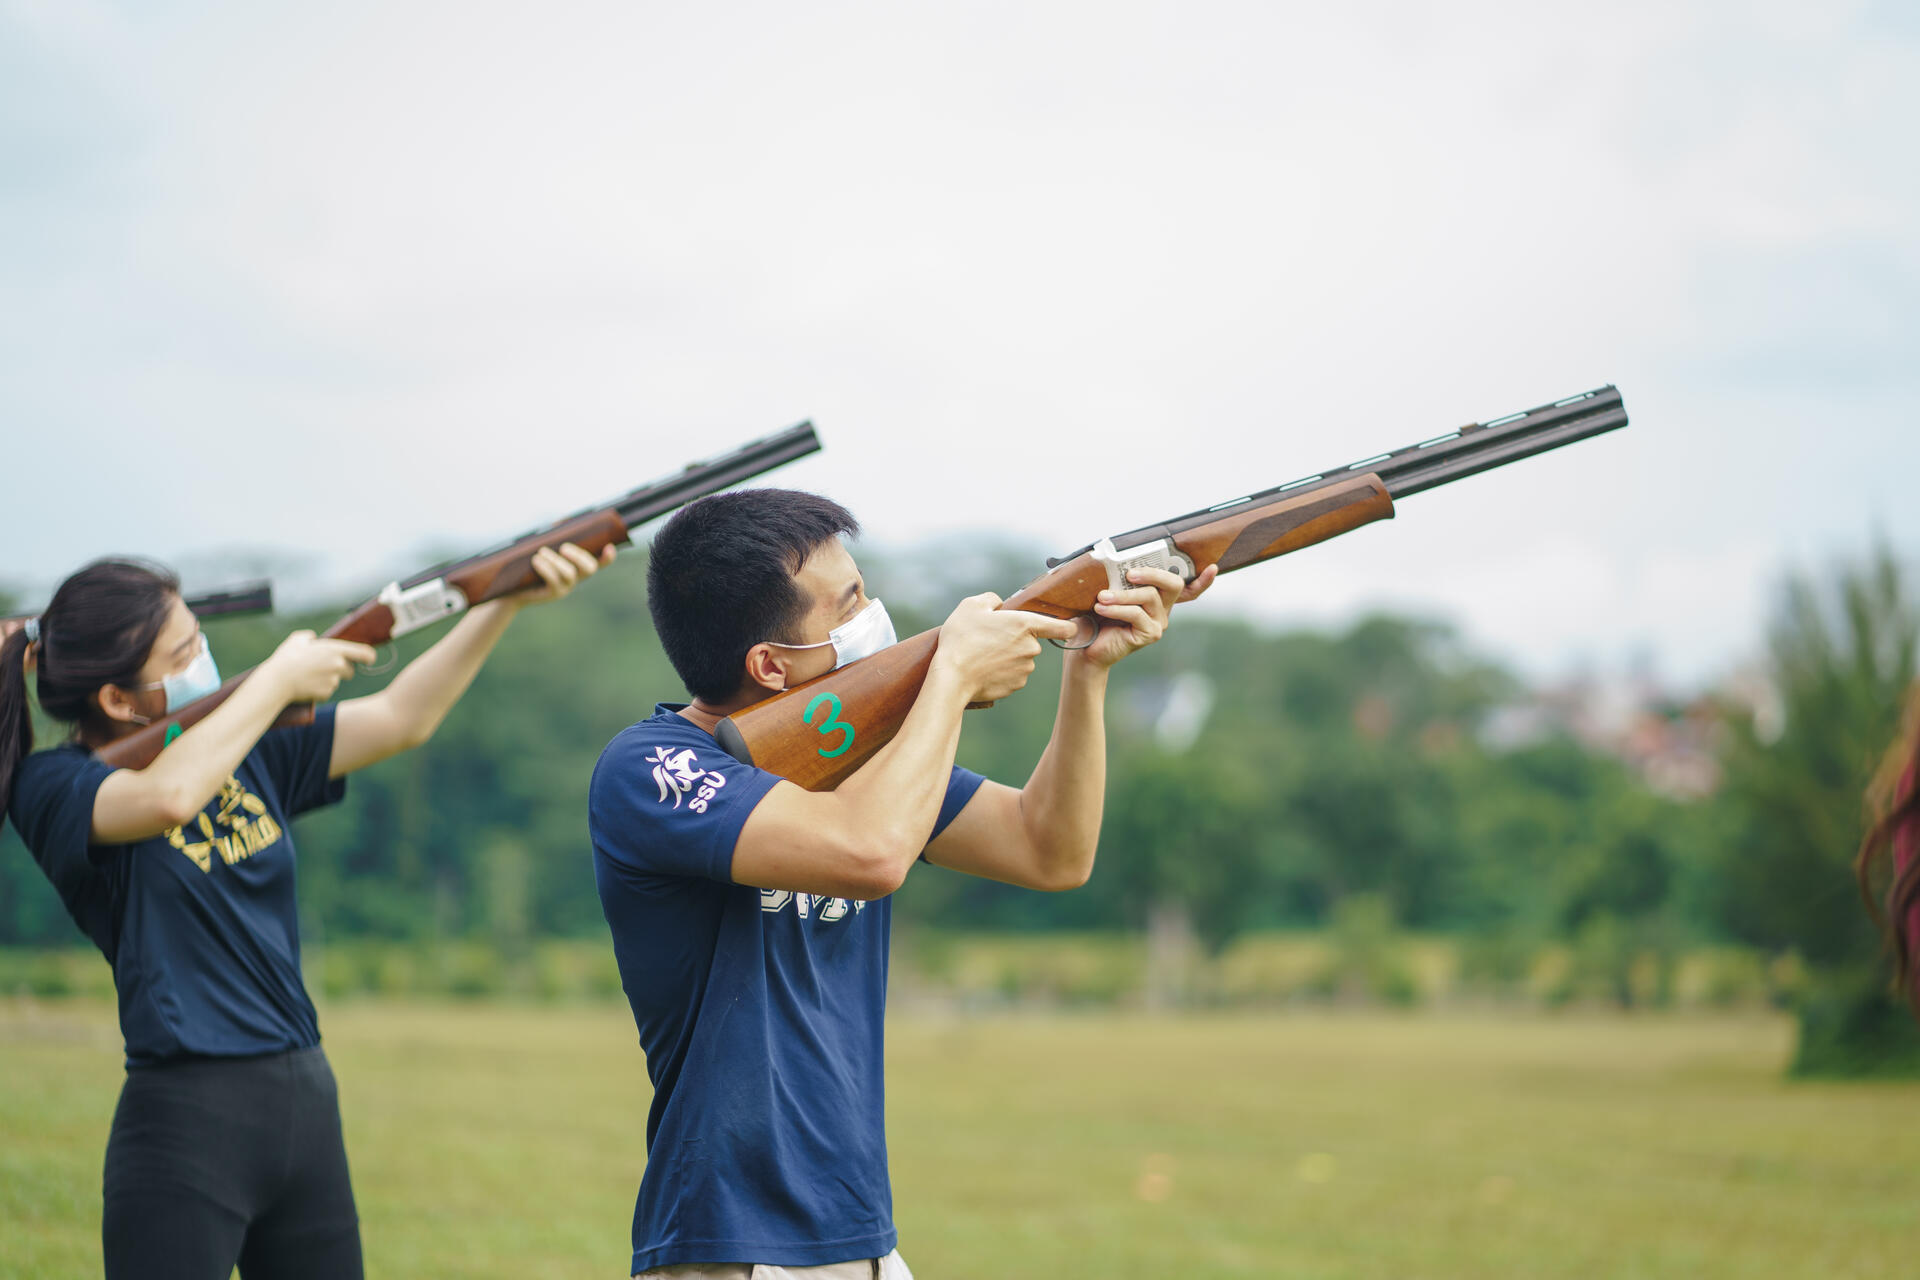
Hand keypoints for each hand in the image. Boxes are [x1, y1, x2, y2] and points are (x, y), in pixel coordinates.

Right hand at [263, 631, 379, 703]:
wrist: (277, 681)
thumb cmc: (286, 659)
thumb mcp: (296, 640)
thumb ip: (308, 636)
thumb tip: (313, 638)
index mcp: (335, 649)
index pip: (364, 653)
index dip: (369, 657)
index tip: (370, 660)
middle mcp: (338, 664)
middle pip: (350, 670)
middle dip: (341, 670)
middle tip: (323, 668)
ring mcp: (334, 680)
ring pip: (337, 681)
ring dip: (328, 680)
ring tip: (309, 676)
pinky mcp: (327, 693)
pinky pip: (328, 691)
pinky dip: (320, 690)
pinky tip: (307, 686)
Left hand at [514, 542, 613, 606]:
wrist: (513, 587)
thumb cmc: (529, 564)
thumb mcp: (543, 548)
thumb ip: (555, 535)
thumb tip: (562, 521)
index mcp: (577, 566)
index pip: (599, 562)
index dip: (607, 557)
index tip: (609, 546)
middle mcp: (576, 578)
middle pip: (590, 568)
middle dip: (579, 556)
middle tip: (564, 547)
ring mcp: (566, 587)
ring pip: (570, 573)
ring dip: (556, 560)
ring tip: (541, 552)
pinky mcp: (553, 594)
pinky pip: (554, 580)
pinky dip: (546, 568)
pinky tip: (536, 560)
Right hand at [933, 593, 1079, 703]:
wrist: (951, 678)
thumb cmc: (961, 639)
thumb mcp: (971, 606)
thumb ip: (991, 599)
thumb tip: (999, 604)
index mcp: (1025, 624)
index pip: (1064, 627)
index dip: (1068, 626)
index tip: (1066, 626)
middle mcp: (1031, 648)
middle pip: (1033, 642)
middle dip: (1017, 640)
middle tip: (991, 638)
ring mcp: (1025, 669)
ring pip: (1022, 659)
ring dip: (1009, 656)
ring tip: (983, 654)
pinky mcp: (1015, 686)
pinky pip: (1013, 675)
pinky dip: (1002, 672)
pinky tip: (984, 669)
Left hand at [1074, 563, 1217, 669]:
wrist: (1087, 644)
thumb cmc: (1097, 614)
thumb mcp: (1109, 590)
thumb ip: (1119, 578)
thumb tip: (1115, 559)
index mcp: (1157, 596)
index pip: (1186, 588)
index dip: (1202, 580)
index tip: (1213, 568)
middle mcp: (1163, 608)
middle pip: (1173, 584)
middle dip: (1152, 573)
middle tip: (1129, 573)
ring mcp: (1159, 622)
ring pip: (1150, 597)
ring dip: (1123, 595)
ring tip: (1101, 597)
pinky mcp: (1151, 634)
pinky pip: (1138, 614)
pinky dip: (1117, 608)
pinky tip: (1101, 607)